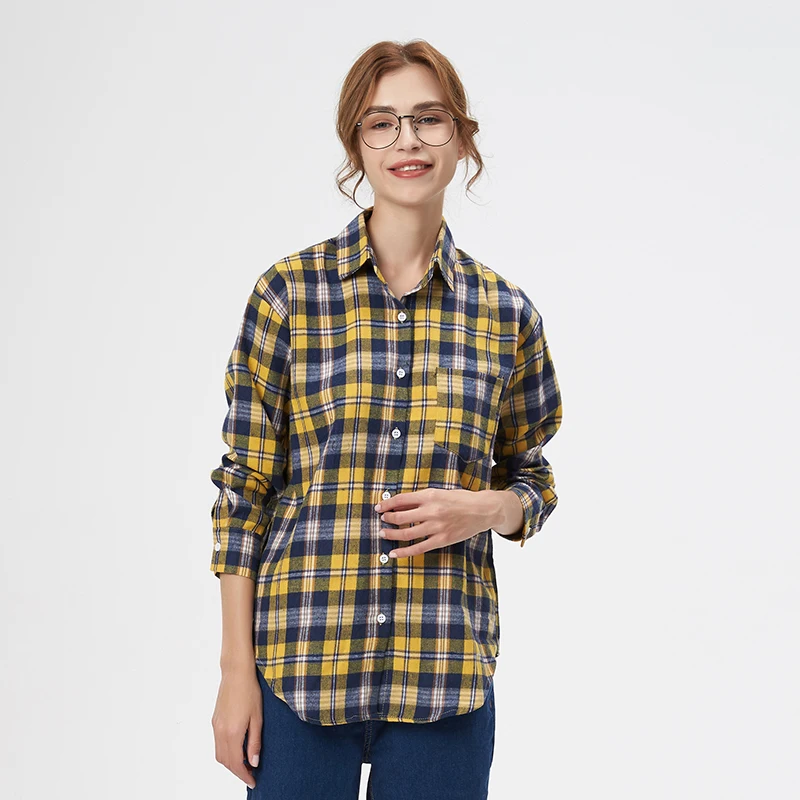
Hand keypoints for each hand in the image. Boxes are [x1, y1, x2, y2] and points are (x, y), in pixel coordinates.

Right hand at [211, 666, 262, 789]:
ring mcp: (215, 726)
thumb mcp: (257, 717)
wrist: (236, 673)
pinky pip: (217, 744)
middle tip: (250, 775)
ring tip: (245, 764)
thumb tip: (253, 762)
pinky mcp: (214, 721)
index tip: (253, 781)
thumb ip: (255, 741)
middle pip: (225, 761)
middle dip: (237, 771)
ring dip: (230, 763)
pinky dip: (226, 752)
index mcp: (232, 732)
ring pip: (219, 754)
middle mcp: (220, 732)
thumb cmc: (250, 691)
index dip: (244, 775)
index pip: (235, 763)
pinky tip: (237, 749)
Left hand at [375, 488, 493, 558]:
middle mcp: (432, 510)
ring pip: (407, 532)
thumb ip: (420, 499)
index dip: (387, 504)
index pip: (402, 499)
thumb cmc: (460, 500)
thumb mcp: (439, 493)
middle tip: (382, 520)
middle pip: (401, 516)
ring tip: (383, 533)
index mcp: (430, 495)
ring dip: (392, 534)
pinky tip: (394, 552)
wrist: (482, 510)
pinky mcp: (442, 540)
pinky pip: (418, 548)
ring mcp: (436, 526)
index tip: (379, 507)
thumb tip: (399, 505)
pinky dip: (404, 551)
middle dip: (388, 519)